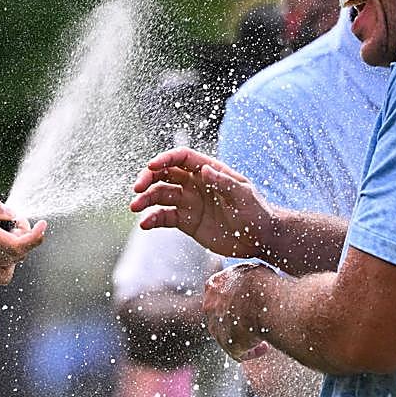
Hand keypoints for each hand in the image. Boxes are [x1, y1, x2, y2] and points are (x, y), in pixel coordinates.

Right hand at [0, 195, 47, 283]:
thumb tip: (10, 212)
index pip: (27, 243)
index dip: (39, 233)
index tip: (42, 223)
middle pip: (21, 248)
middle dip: (19, 231)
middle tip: (0, 218)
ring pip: (13, 260)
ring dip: (11, 245)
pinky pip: (2, 271)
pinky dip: (3, 259)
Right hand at [130, 147, 275, 259]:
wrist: (260, 238)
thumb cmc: (257, 212)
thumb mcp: (244, 195)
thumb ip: (224, 182)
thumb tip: (203, 169)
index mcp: (209, 171)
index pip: (182, 158)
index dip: (165, 158)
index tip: (151, 166)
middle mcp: (195, 184)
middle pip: (164, 174)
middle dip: (148, 178)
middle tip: (137, 188)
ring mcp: (189, 202)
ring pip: (160, 195)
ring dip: (145, 199)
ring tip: (135, 208)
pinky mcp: (186, 221)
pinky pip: (164, 217)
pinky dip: (152, 219)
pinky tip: (145, 223)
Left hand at [201, 263, 277, 361]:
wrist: (259, 298)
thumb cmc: (260, 281)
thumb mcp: (251, 271)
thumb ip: (247, 277)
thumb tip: (255, 280)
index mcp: (213, 285)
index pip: (221, 293)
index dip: (236, 299)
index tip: (250, 302)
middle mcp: (209, 306)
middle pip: (222, 315)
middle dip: (237, 319)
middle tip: (255, 321)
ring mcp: (216, 327)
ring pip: (229, 335)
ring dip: (244, 337)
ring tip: (262, 338)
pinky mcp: (227, 345)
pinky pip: (239, 352)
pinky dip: (252, 351)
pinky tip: (264, 347)